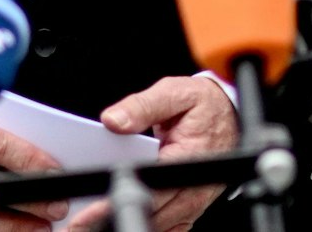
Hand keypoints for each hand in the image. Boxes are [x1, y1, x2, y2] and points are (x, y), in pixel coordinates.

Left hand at [68, 76, 238, 231]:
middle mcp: (193, 186)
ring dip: (127, 222)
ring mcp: (194, 201)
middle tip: (80, 222)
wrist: (231, 115)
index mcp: (188, 158)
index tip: (90, 210)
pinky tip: (121, 216)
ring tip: (93, 222)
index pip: (149, 188)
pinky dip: (147, 223)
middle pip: (151, 213)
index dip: (117, 201)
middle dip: (113, 219)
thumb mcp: (174, 93)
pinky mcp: (191, 207)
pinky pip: (168, 225)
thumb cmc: (204, 105)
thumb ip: (142, 106)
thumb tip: (113, 120)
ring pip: (159, 224)